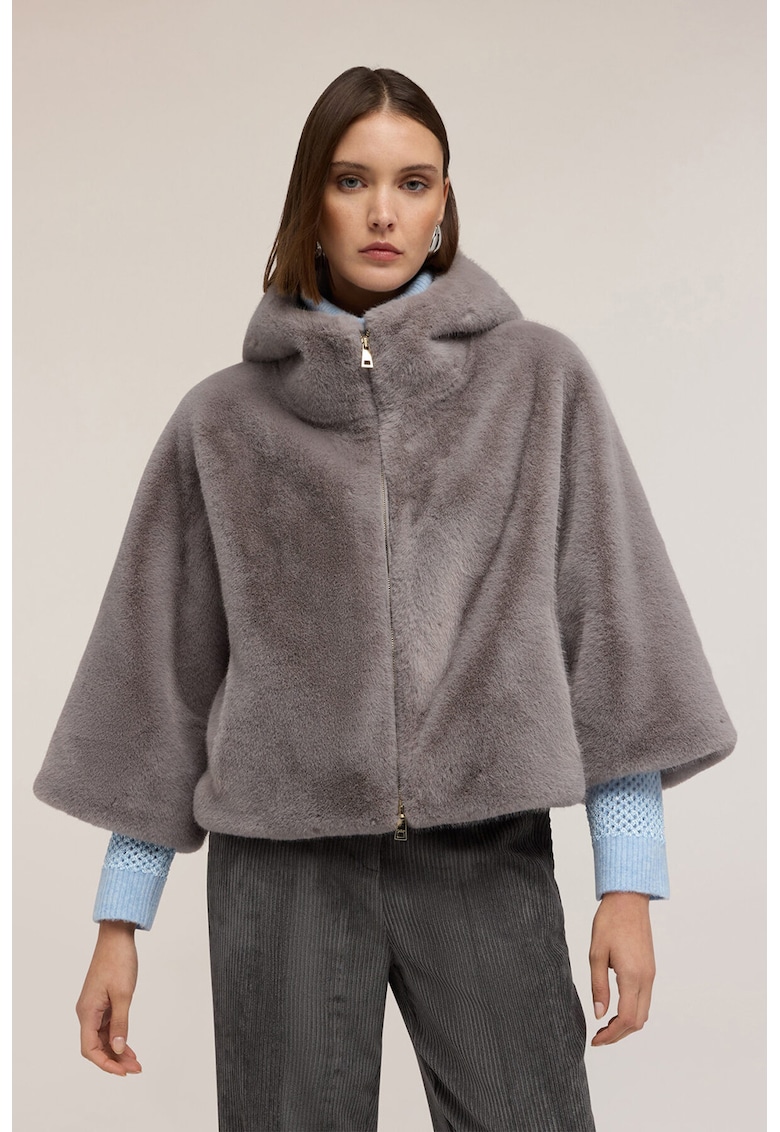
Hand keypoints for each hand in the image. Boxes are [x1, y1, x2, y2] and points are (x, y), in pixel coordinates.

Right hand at [76, 920, 141, 1075]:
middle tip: (135, 1068)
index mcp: (87, 1012)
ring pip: (102, 1037)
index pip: (90, 1049)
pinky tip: (128, 1045)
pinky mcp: (102, 1001)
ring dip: (117, 1050)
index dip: (105, 1063)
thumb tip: (118, 1048)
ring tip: (135, 1061)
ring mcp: (94, 1007)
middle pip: (96, 1046)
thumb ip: (121, 1023)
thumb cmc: (118, 961)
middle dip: (114, 1060)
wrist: (116, 937)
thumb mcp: (123, 994)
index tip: (123, 1071)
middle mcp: (87, 1012)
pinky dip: (117, 1036)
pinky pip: (107, 1026)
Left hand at [588, 891, 654, 1045]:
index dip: (611, 1035)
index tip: (596, 1040)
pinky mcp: (650, 968)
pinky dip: (632, 1010)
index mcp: (632, 976)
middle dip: (619, 1034)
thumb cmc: (610, 922)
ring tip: (605, 1024)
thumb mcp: (596, 953)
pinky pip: (645, 999)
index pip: (626, 1019)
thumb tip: (599, 1014)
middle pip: (638, 1021)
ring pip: (644, 1011)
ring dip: (627, 1023)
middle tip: (599, 1036)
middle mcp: (646, 979)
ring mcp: (651, 974)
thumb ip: (598, 986)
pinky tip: (616, 1007)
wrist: (628, 900)